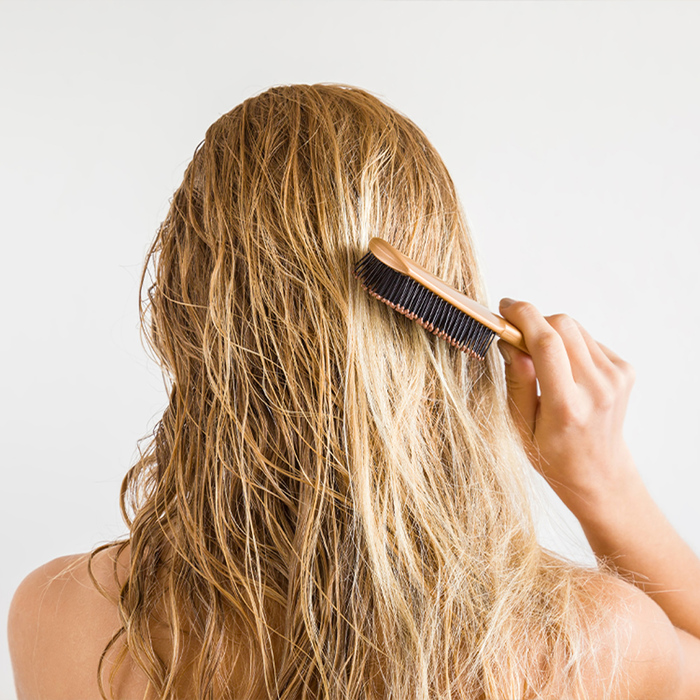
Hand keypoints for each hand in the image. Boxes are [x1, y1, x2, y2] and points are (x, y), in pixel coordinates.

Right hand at [497, 298, 637, 512]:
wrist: (598, 471)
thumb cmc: (552, 453)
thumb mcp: (520, 425)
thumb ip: (517, 380)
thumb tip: (509, 339)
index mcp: (567, 407)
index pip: (547, 344)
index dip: (524, 317)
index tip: (505, 308)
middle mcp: (598, 389)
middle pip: (563, 326)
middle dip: (534, 320)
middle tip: (515, 333)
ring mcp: (616, 378)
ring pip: (575, 328)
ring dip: (551, 332)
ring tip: (540, 359)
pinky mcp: (625, 370)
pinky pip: (588, 339)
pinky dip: (569, 344)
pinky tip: (563, 369)